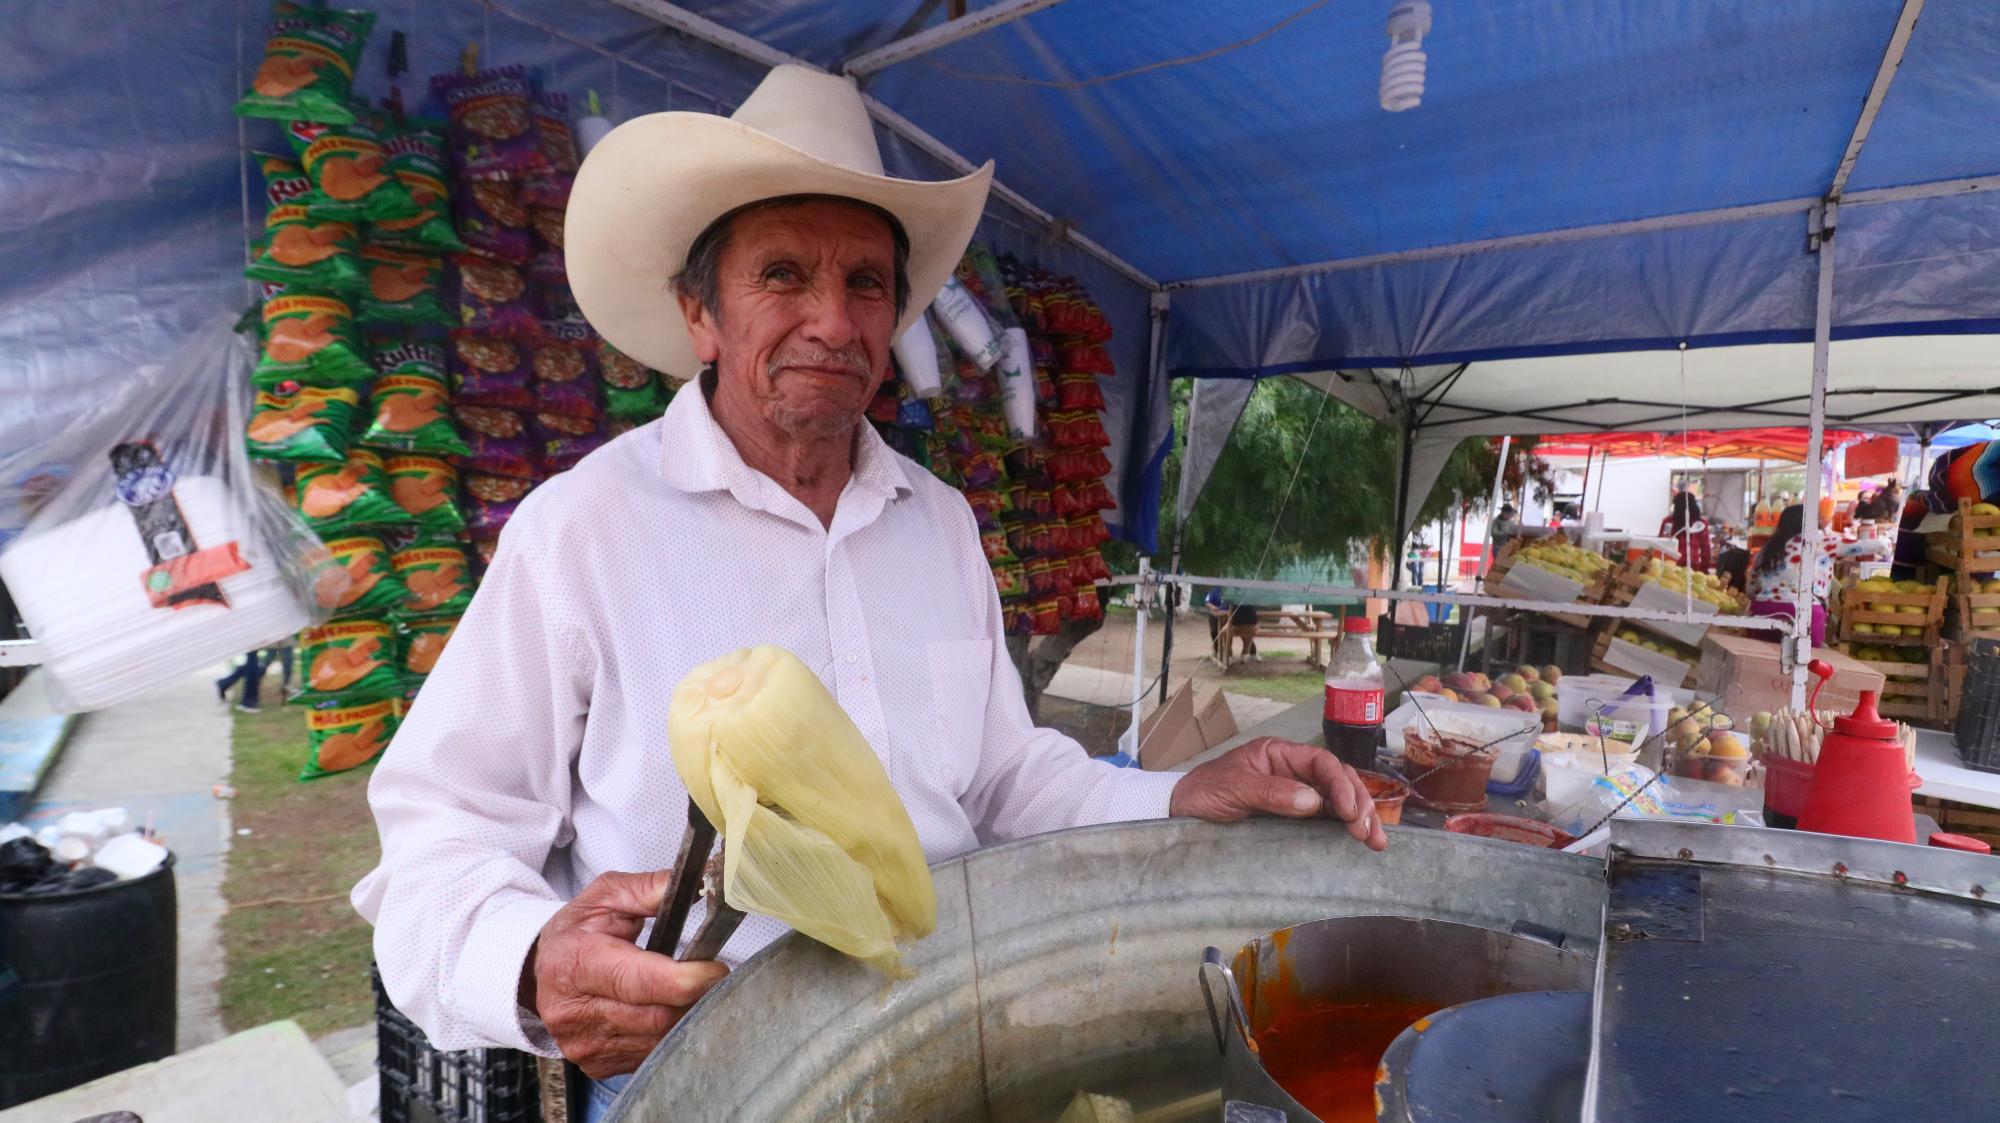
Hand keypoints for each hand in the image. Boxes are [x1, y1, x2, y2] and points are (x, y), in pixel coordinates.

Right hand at [520, 869, 730, 1078]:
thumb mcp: (606, 896)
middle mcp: (575, 1012)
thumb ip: (651, 889)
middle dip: (694, 997)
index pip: (638, 982)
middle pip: (657, 1016)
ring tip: (689, 990)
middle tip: (712, 976)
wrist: (539, 973)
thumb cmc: (578, 931)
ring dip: (685, 1016)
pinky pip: (651, 1054)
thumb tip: (696, 887)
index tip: (716, 969)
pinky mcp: (598, 1065)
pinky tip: (665, 1010)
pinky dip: (668, 1034)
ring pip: (660, 1039)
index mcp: (576, 963)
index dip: (685, 979)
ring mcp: (586, 1044)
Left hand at [1168, 737, 1388, 850]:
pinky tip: (1358, 839)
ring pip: (1337, 800)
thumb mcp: (1233, 789)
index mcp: (1278, 754)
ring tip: (1375, 841)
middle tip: (1370, 832)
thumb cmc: (1202, 792)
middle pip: (1337, 780)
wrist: (1178, 811)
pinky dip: (1343, 827)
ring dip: (1359, 817)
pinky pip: (1324, 818)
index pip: (1322, 763)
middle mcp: (1291, 770)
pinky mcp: (1291, 815)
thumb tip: (1313, 802)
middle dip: (1359, 804)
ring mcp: (1293, 792)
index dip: (1341, 785)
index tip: (1348, 812)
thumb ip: (1271, 793)